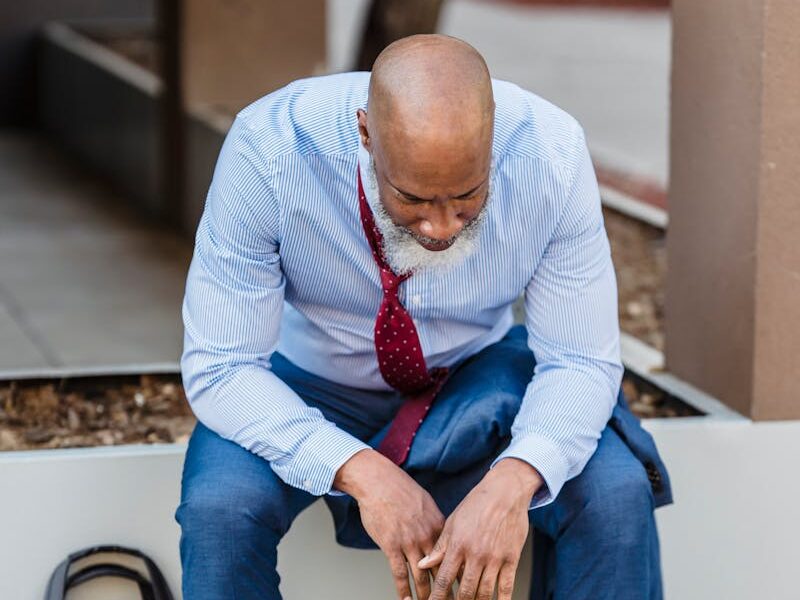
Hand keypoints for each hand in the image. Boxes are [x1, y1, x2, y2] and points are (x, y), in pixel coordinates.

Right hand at [334, 449, 446, 599]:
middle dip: (446, 591)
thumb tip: (443, 538)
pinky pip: (399, 574)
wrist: (379, 482)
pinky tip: (405, 599)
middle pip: (440, 571)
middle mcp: (427, 537)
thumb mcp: (426, 504)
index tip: (463, 589)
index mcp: (439, 527)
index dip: (459, 576)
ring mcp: (409, 542)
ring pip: (421, 577)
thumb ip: (435, 524)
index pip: (453, 558)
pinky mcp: (391, 546)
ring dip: (425, 596)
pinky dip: (403, 590)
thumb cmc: (401, 490)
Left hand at [419, 458, 542, 599]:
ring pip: (485, 592)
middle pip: (465, 591)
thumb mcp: (453, 522)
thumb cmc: (476, 504)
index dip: (437, 597)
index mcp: (458, 545)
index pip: (444, 579)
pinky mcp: (511, 558)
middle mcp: (476, 554)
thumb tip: (422, 564)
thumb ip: (439, 546)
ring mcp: (495, 558)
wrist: (505, 491)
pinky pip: (507, 586)